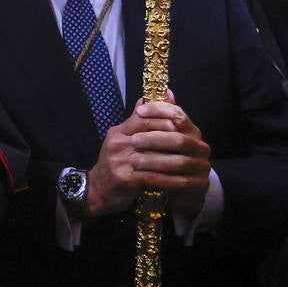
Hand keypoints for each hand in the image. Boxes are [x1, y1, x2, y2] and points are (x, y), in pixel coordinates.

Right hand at [86, 90, 210, 217]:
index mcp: (118, 132)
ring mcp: (120, 161)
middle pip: (152, 135)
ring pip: (155, 156)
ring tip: (189, 161)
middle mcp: (118, 143)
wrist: (97, 190)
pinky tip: (179, 179)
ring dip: (174, 159)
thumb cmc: (115, 164)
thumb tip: (153, 96)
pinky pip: (152, 176)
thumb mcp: (122, 139)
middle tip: (190, 144)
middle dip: (173, 139)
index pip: (144, 118)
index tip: (181, 127)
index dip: (165, 120)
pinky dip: (168, 178)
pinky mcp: (125, 179)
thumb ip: (139, 121)